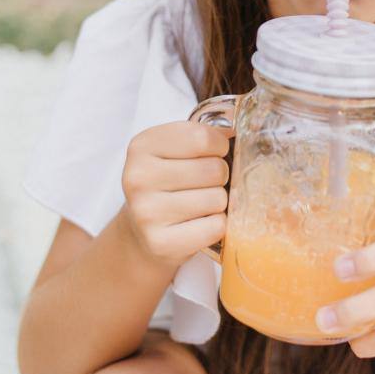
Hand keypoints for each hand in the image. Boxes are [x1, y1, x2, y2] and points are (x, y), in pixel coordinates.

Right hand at [118, 120, 232, 269]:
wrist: (141, 232)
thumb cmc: (167, 184)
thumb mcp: (174, 150)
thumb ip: (203, 135)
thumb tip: (235, 131)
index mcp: (142, 146)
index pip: (202, 137)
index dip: (220, 145)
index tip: (214, 153)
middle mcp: (138, 178)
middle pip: (214, 169)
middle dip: (220, 176)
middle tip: (205, 184)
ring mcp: (147, 212)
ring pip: (217, 199)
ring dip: (218, 202)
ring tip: (200, 204)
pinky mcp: (161, 242)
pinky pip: (216, 227)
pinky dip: (217, 225)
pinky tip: (200, 223)